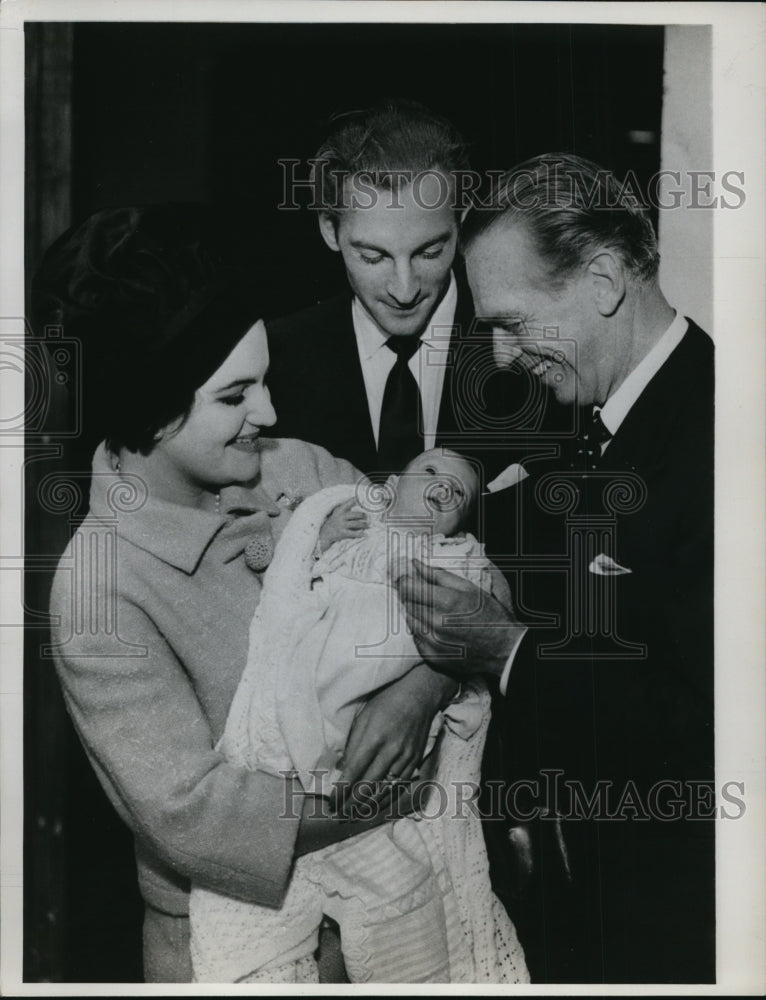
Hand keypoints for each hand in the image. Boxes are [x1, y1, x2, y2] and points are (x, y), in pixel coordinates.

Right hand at [318, 498, 367, 552]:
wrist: (325, 533)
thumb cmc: (334, 521)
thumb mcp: (337, 512)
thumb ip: (346, 507)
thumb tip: (358, 501)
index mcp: (340, 510)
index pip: (348, 503)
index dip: (355, 500)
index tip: (361, 498)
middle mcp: (341, 517)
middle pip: (355, 515)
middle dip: (363, 516)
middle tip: (367, 517)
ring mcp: (341, 525)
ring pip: (356, 524)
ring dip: (364, 524)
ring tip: (368, 525)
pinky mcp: (342, 533)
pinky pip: (353, 533)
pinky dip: (360, 534)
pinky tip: (365, 534)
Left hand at [333, 663, 455, 808]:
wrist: (419, 696)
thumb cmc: (386, 702)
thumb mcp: (364, 717)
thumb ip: (353, 744)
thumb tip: (341, 767)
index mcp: (373, 738)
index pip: (353, 772)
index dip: (341, 791)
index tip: (331, 803)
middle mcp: (390, 751)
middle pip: (368, 786)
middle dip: (352, 804)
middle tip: (339, 815)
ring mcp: (405, 757)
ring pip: (385, 790)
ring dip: (368, 806)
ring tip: (354, 815)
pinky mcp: (415, 760)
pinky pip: (399, 785)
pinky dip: (386, 798)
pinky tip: (376, 805)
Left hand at [394, 557, 523, 679]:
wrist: (503, 649)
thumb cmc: (489, 615)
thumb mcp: (468, 587)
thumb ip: (438, 575)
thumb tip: (415, 564)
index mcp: (446, 601)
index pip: (407, 587)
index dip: (404, 580)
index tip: (407, 578)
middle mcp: (436, 622)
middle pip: (406, 603)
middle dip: (412, 596)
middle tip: (426, 595)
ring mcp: (433, 642)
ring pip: (409, 620)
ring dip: (416, 613)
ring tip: (435, 612)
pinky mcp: (433, 657)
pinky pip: (416, 639)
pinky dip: (422, 631)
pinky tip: (437, 629)